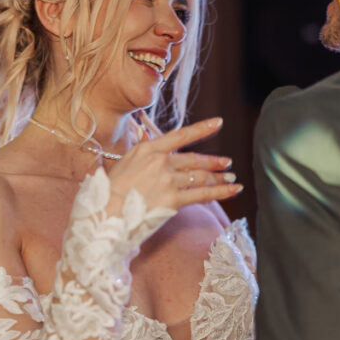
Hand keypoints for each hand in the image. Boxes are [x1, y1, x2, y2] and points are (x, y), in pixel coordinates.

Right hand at [106, 117, 241, 211]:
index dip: (202, 129)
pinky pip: (203, 194)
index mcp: (147, 149)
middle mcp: (160, 162)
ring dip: (219, 177)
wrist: (105, 216)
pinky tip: (235, 189)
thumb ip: (139, 151)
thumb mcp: (121, 163)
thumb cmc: (108, 192)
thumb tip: (144, 136)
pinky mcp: (173, 200)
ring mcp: (168, 180)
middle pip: (194, 159)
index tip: (218, 123)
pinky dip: (222, 192)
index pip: (180, 135)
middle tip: (227, 162)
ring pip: (200, 176)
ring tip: (231, 178)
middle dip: (213, 161)